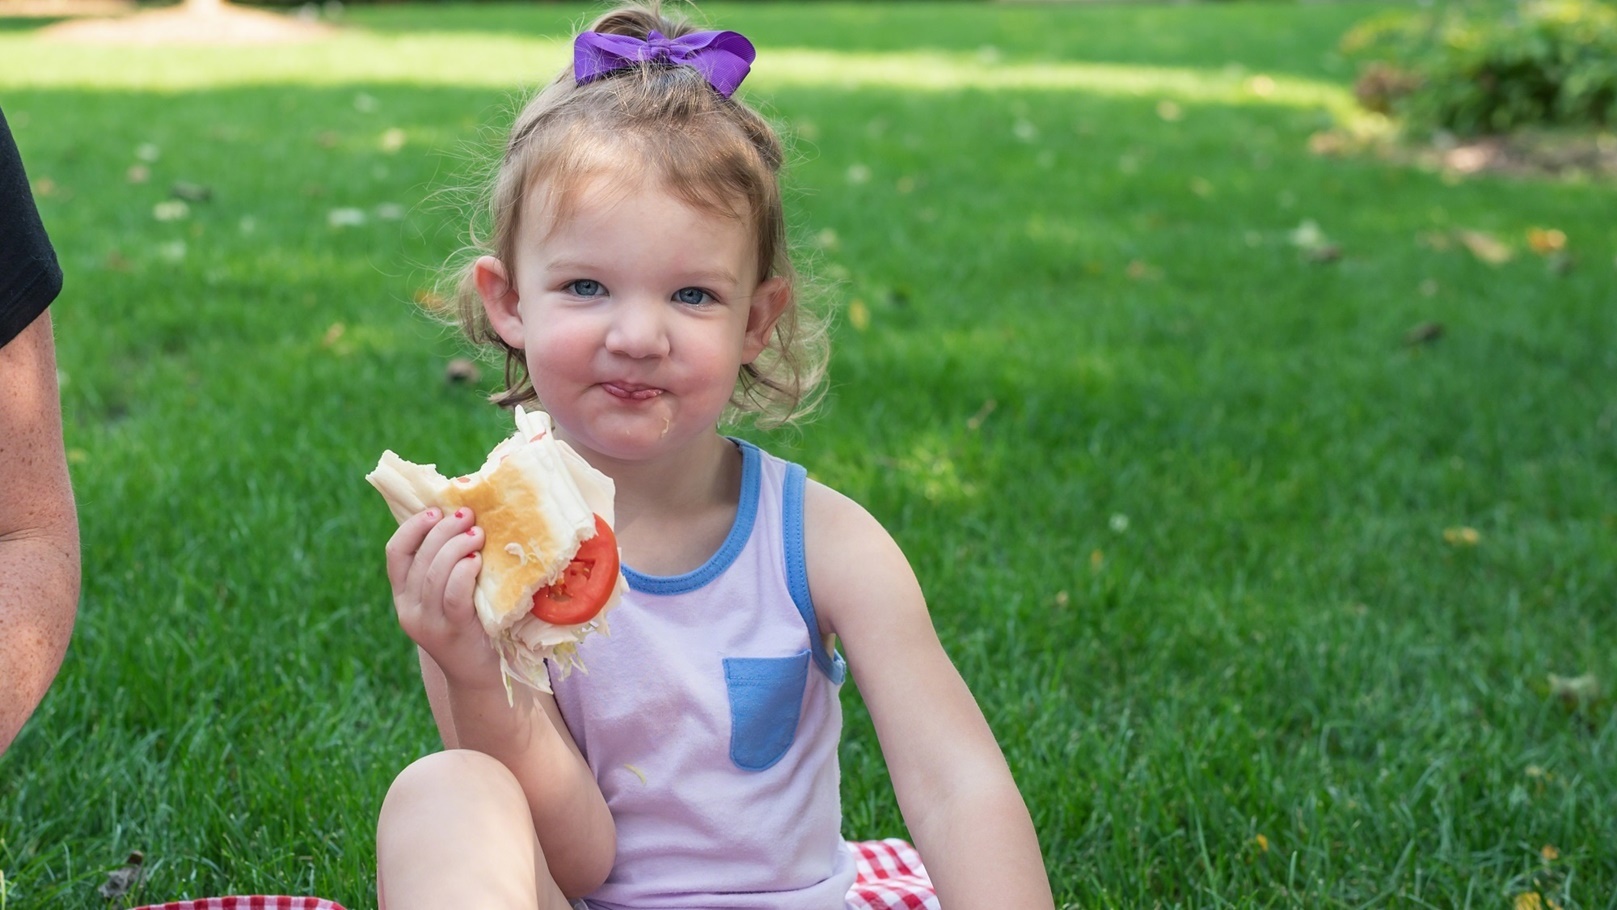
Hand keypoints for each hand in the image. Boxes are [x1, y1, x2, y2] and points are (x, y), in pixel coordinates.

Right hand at [384, 507, 499, 687]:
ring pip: (434, 574)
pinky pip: (453, 596)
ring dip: (457, 546)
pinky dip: (465, 572)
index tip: (436, 510)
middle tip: (467, 515)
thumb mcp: (450, 593)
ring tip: (478, 534)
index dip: (413, 527)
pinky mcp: (451, 632)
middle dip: (443, 530)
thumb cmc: (471, 623)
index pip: (395, 553)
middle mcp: (409, 609)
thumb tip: (463, 515)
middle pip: (419, 559)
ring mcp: (427, 623)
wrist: (479, 674)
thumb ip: (447, 564)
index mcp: (403, 595)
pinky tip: (478, 561)